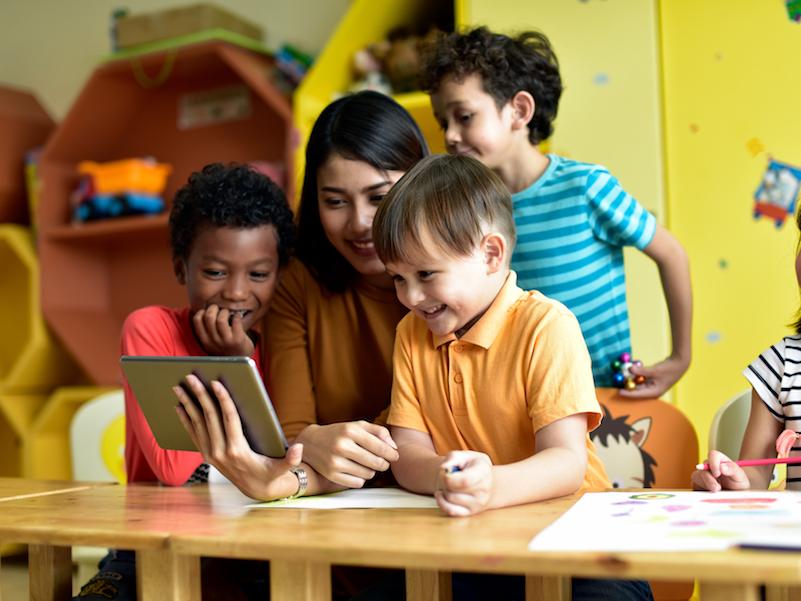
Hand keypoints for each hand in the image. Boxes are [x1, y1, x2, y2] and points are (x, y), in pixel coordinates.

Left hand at [174, 374, 300, 499]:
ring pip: (197, 423)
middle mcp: (220, 452)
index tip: (216, 383)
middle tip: (190, 377)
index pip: (229, 419)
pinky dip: (185, 419)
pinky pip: (193, 433)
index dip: (223, 400)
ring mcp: (210, 454)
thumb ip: (291, 459)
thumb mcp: (282, 468)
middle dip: (199, 395)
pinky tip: (179, 406)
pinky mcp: (206, 454)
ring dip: (187, 404)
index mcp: (238, 450)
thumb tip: (300, 448)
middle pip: (208, 417)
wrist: (256, 491)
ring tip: (178, 387)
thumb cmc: (270, 473)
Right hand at [192, 305, 254, 356]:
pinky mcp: (238, 339)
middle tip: (218, 309)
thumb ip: (207, 331)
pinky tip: (237, 317)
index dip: (202, 311)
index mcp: (205, 341)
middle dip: (214, 308)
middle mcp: (214, 341)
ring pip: (221, 319)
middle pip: (209, 317)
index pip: (197, 320)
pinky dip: (236, 316)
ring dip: (225, 312)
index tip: (208, 311)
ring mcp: (226, 341)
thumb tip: (205, 310)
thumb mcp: (212, 342)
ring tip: (227, 313)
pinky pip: (236, 321)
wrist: (241, 360)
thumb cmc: (226, 346)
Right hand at [295, 421, 398, 487]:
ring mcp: (335, 462)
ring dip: (372, 471)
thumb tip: (393, 447)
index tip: (395, 456)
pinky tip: (357, 471)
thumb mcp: (357, 426)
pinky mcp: (331, 475)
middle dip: (384, 464)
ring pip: (368, 474)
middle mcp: (341, 446)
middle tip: (383, 463)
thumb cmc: (339, 433)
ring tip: (367, 465)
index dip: (391, 454)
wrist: (311, 442)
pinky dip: (361, 479)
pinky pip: (357, 483)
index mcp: (350, 430)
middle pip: (375, 462)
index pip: (378, 446)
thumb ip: (378, 432)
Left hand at [435, 451, 492, 516]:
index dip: (449, 477)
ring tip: (450, 484)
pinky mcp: (471, 512)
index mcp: (483, 472)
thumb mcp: (465, 455)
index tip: (446, 471)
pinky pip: (451, 511)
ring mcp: (478, 503)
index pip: (464, 481)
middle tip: (449, 475)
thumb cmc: (471, 466)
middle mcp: (484, 490)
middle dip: (444, 481)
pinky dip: (442, 502)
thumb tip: (444, 469)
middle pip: (453, 490)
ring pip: (450, 499)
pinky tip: (442, 494)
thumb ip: (453, 458)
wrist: (484, 480)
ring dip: (444, 490)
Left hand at [619, 354, 688, 398]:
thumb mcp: (654, 370)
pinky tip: (629, 373)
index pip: (638, 395)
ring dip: (631, 381)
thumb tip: (629, 369)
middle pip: (637, 391)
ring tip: (621, 378)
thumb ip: (641, 371)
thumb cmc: (669, 369)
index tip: (619, 391)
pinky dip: (636, 377)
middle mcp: (653, 391)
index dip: (628, 393)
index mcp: (654, 392)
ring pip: (638, 385)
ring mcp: (652, 386)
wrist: (680, 363)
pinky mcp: (652, 381)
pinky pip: (641, 380)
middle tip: (616, 384)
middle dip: (628, 387)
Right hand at [691, 450, 749, 491]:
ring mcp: (702, 476)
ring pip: (696, 477)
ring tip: (717, 492)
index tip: (718, 474)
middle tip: (717, 488)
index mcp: (720, 460)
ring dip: (705, 486)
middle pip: (702, 468)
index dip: (714, 463)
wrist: (736, 495)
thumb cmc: (738, 484)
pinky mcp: (698, 485)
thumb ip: (732, 469)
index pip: (713, 455)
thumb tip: (722, 467)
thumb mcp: (740, 477)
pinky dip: (701, 491)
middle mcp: (709, 466)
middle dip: (708, 479)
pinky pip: (694, 486)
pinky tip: (710, 494)